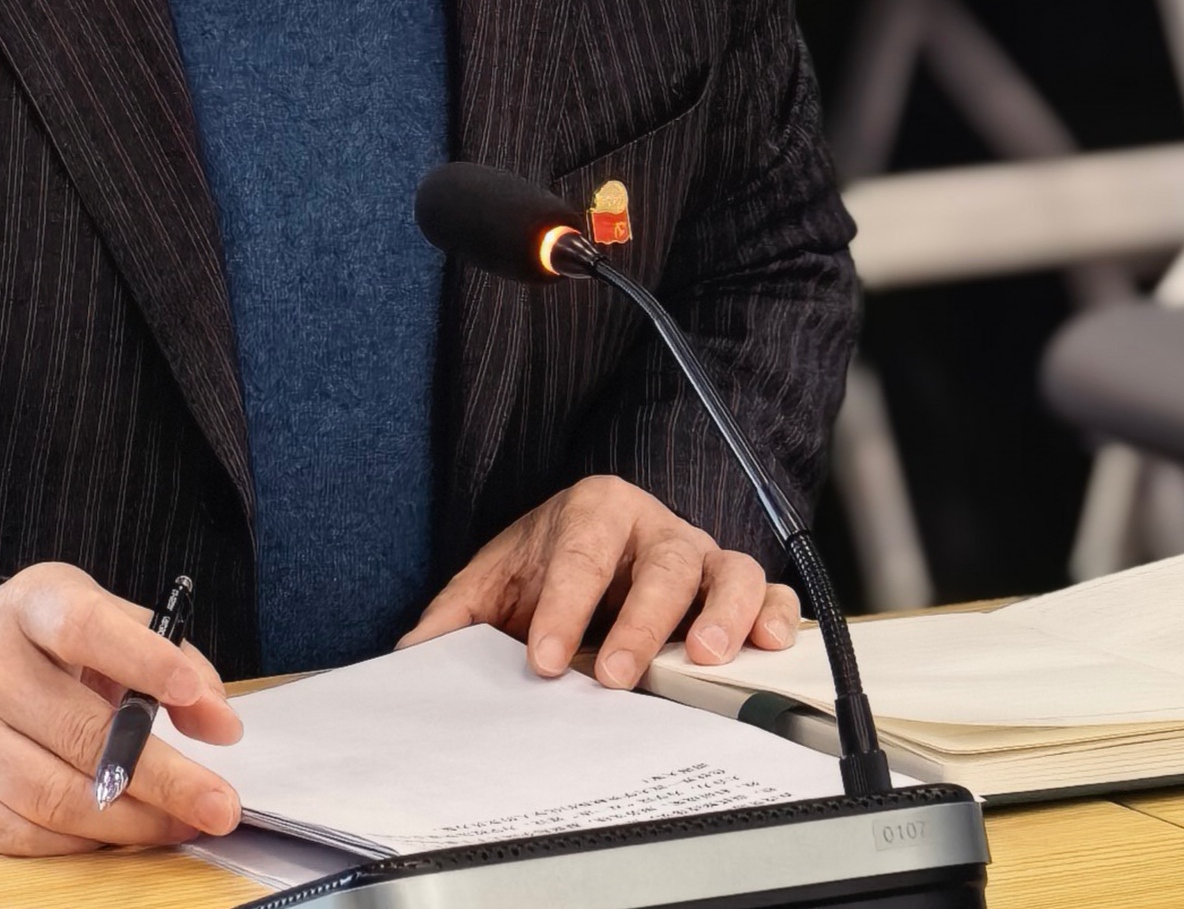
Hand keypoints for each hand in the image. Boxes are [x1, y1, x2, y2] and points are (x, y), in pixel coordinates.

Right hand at [0, 562, 242, 855]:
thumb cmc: (45, 641)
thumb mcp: (105, 617)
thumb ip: (170, 656)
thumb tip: (222, 723)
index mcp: (33, 606)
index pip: (87, 629)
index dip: (142, 659)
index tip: (193, 693)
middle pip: (82, 732)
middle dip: (164, 778)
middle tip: (220, 805)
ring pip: (56, 796)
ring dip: (132, 821)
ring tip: (182, 825)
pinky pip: (24, 836)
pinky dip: (82, 844)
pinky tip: (121, 832)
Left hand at [400, 475, 799, 687]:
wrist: (597, 538)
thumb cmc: (549, 562)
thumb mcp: (497, 579)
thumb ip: (456, 615)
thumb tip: (408, 655)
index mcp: (592, 510)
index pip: (579, 554)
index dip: (561, 607)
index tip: (541, 656)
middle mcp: (654, 527)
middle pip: (661, 563)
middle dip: (638, 621)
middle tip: (613, 673)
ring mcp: (702, 554)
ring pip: (726, 571)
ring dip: (719, 615)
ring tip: (700, 658)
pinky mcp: (737, 585)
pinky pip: (772, 593)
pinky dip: (776, 618)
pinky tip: (766, 646)